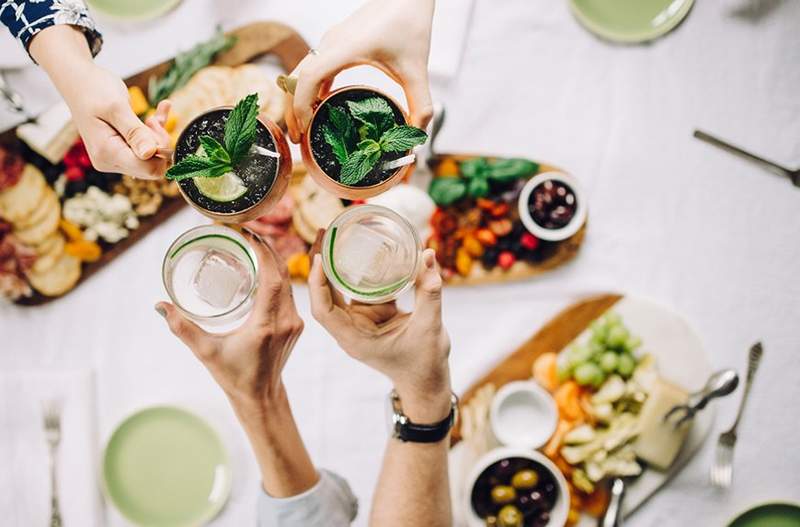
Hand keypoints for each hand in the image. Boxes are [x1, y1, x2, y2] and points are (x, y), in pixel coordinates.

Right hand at [30, 25, 169, 179]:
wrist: (80, 81)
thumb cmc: (94, 89)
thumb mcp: (117, 108)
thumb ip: (135, 132)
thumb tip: (150, 153)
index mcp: (107, 153)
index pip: (149, 169)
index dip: (161, 150)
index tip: (155, 126)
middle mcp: (110, 160)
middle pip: (151, 165)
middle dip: (159, 143)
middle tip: (152, 119)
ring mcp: (115, 157)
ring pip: (151, 157)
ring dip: (157, 135)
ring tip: (153, 116)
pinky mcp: (120, 150)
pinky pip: (146, 148)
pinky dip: (155, 131)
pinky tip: (161, 110)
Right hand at [155, 232, 304, 407]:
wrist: (261, 396)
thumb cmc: (233, 376)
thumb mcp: (205, 351)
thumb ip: (182, 328)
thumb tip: (160, 305)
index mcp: (266, 326)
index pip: (272, 280)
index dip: (265, 254)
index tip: (250, 234)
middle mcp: (285, 321)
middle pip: (282, 275)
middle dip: (268, 250)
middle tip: (249, 232)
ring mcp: (294, 322)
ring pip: (288, 282)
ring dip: (274, 261)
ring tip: (255, 243)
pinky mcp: (295, 324)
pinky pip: (289, 292)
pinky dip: (277, 276)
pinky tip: (264, 266)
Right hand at [287, 0, 435, 141]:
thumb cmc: (410, 23)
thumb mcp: (417, 70)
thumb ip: (420, 103)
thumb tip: (418, 135)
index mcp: (345, 49)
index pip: (309, 78)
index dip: (301, 105)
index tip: (305, 128)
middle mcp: (331, 43)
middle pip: (296, 78)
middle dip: (292, 109)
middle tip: (298, 138)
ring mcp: (331, 41)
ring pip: (301, 72)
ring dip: (298, 98)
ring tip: (304, 127)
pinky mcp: (336, 42)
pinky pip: (313, 67)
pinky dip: (310, 88)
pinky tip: (320, 106)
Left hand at [308, 239, 450, 421]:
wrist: (428, 383)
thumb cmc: (425, 363)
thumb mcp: (430, 326)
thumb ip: (429, 290)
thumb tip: (428, 254)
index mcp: (354, 338)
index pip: (323, 310)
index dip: (317, 283)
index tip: (321, 257)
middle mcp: (351, 329)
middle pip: (325, 294)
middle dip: (322, 264)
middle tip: (325, 232)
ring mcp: (361, 321)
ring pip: (342, 289)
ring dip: (339, 264)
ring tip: (338, 234)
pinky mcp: (373, 315)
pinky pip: (362, 289)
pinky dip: (362, 271)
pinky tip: (364, 249)